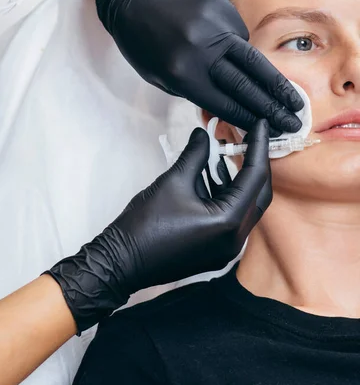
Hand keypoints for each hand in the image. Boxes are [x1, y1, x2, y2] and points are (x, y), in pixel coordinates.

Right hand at [46, 120, 271, 332]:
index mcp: (229, 221)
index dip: (259, 146)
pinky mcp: (216, 252)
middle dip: (254, 164)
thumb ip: (196, 155)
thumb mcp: (174, 181)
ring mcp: (227, 249)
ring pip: (246, 207)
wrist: (122, 261)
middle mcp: (236, 239)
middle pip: (258, 194)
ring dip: (239, 181)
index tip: (261, 123)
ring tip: (228, 153)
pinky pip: (233, 220)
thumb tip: (204, 134)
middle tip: (250, 138)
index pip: (255, 176)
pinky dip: (227, 197)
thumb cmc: (146, 223)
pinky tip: (214, 177)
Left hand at [95, 0, 303, 134]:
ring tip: (293, 98)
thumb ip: (198, 92)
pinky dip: (240, 48)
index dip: (250, 118)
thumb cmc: (144, 46)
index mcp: (183, 73)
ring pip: (251, 56)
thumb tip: (234, 107)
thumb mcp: (163, 79)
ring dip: (275, 82)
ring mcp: (213, 23)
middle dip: (272, 105)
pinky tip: (238, 55)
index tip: (271, 129)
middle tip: (294, 120)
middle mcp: (202, 47)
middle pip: (246, 82)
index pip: (225, 102)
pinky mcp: (219, 3)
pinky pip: (239, 33)